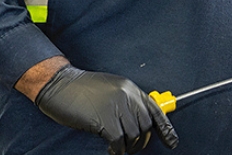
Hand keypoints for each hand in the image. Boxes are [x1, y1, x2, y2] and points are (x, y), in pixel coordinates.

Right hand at [34, 65, 178, 153]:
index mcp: (130, 88)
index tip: (172, 142)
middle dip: (141, 142)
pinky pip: (119, 141)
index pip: (155, 110)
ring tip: (119, 149)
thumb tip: (138, 122)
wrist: (59, 84)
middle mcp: (127, 95)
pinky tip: (111, 150)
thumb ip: (125, 101)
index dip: (166, 128)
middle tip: (132, 148)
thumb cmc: (82, 89)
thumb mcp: (110, 89)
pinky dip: (117, 150)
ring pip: (134, 135)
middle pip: (146, 126)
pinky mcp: (104, 119)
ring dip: (128, 147)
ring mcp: (116, 107)